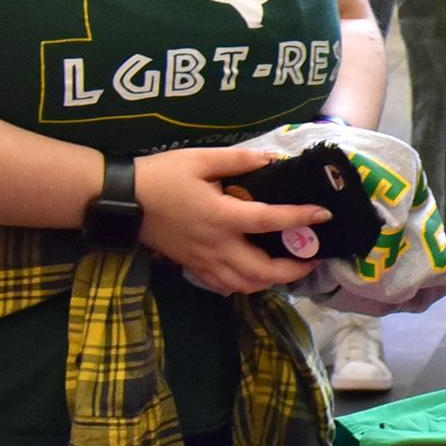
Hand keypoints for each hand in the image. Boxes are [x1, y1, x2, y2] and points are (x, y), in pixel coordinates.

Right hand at [135, 147, 325, 295]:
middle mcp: (217, 245)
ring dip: (272, 280)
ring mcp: (204, 261)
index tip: (324, 215)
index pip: (270, 221)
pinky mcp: (192, 267)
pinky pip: (224, 286)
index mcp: (222, 217)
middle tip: (313, 258)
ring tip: (289, 266)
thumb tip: (272, 159)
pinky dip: (245, 284)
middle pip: (263, 271)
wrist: (121, 200)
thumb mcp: (200, 159)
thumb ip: (239, 160)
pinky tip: (255, 273)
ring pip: (245, 284)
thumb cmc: (161, 176)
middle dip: (294, 269)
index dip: (301, 219)